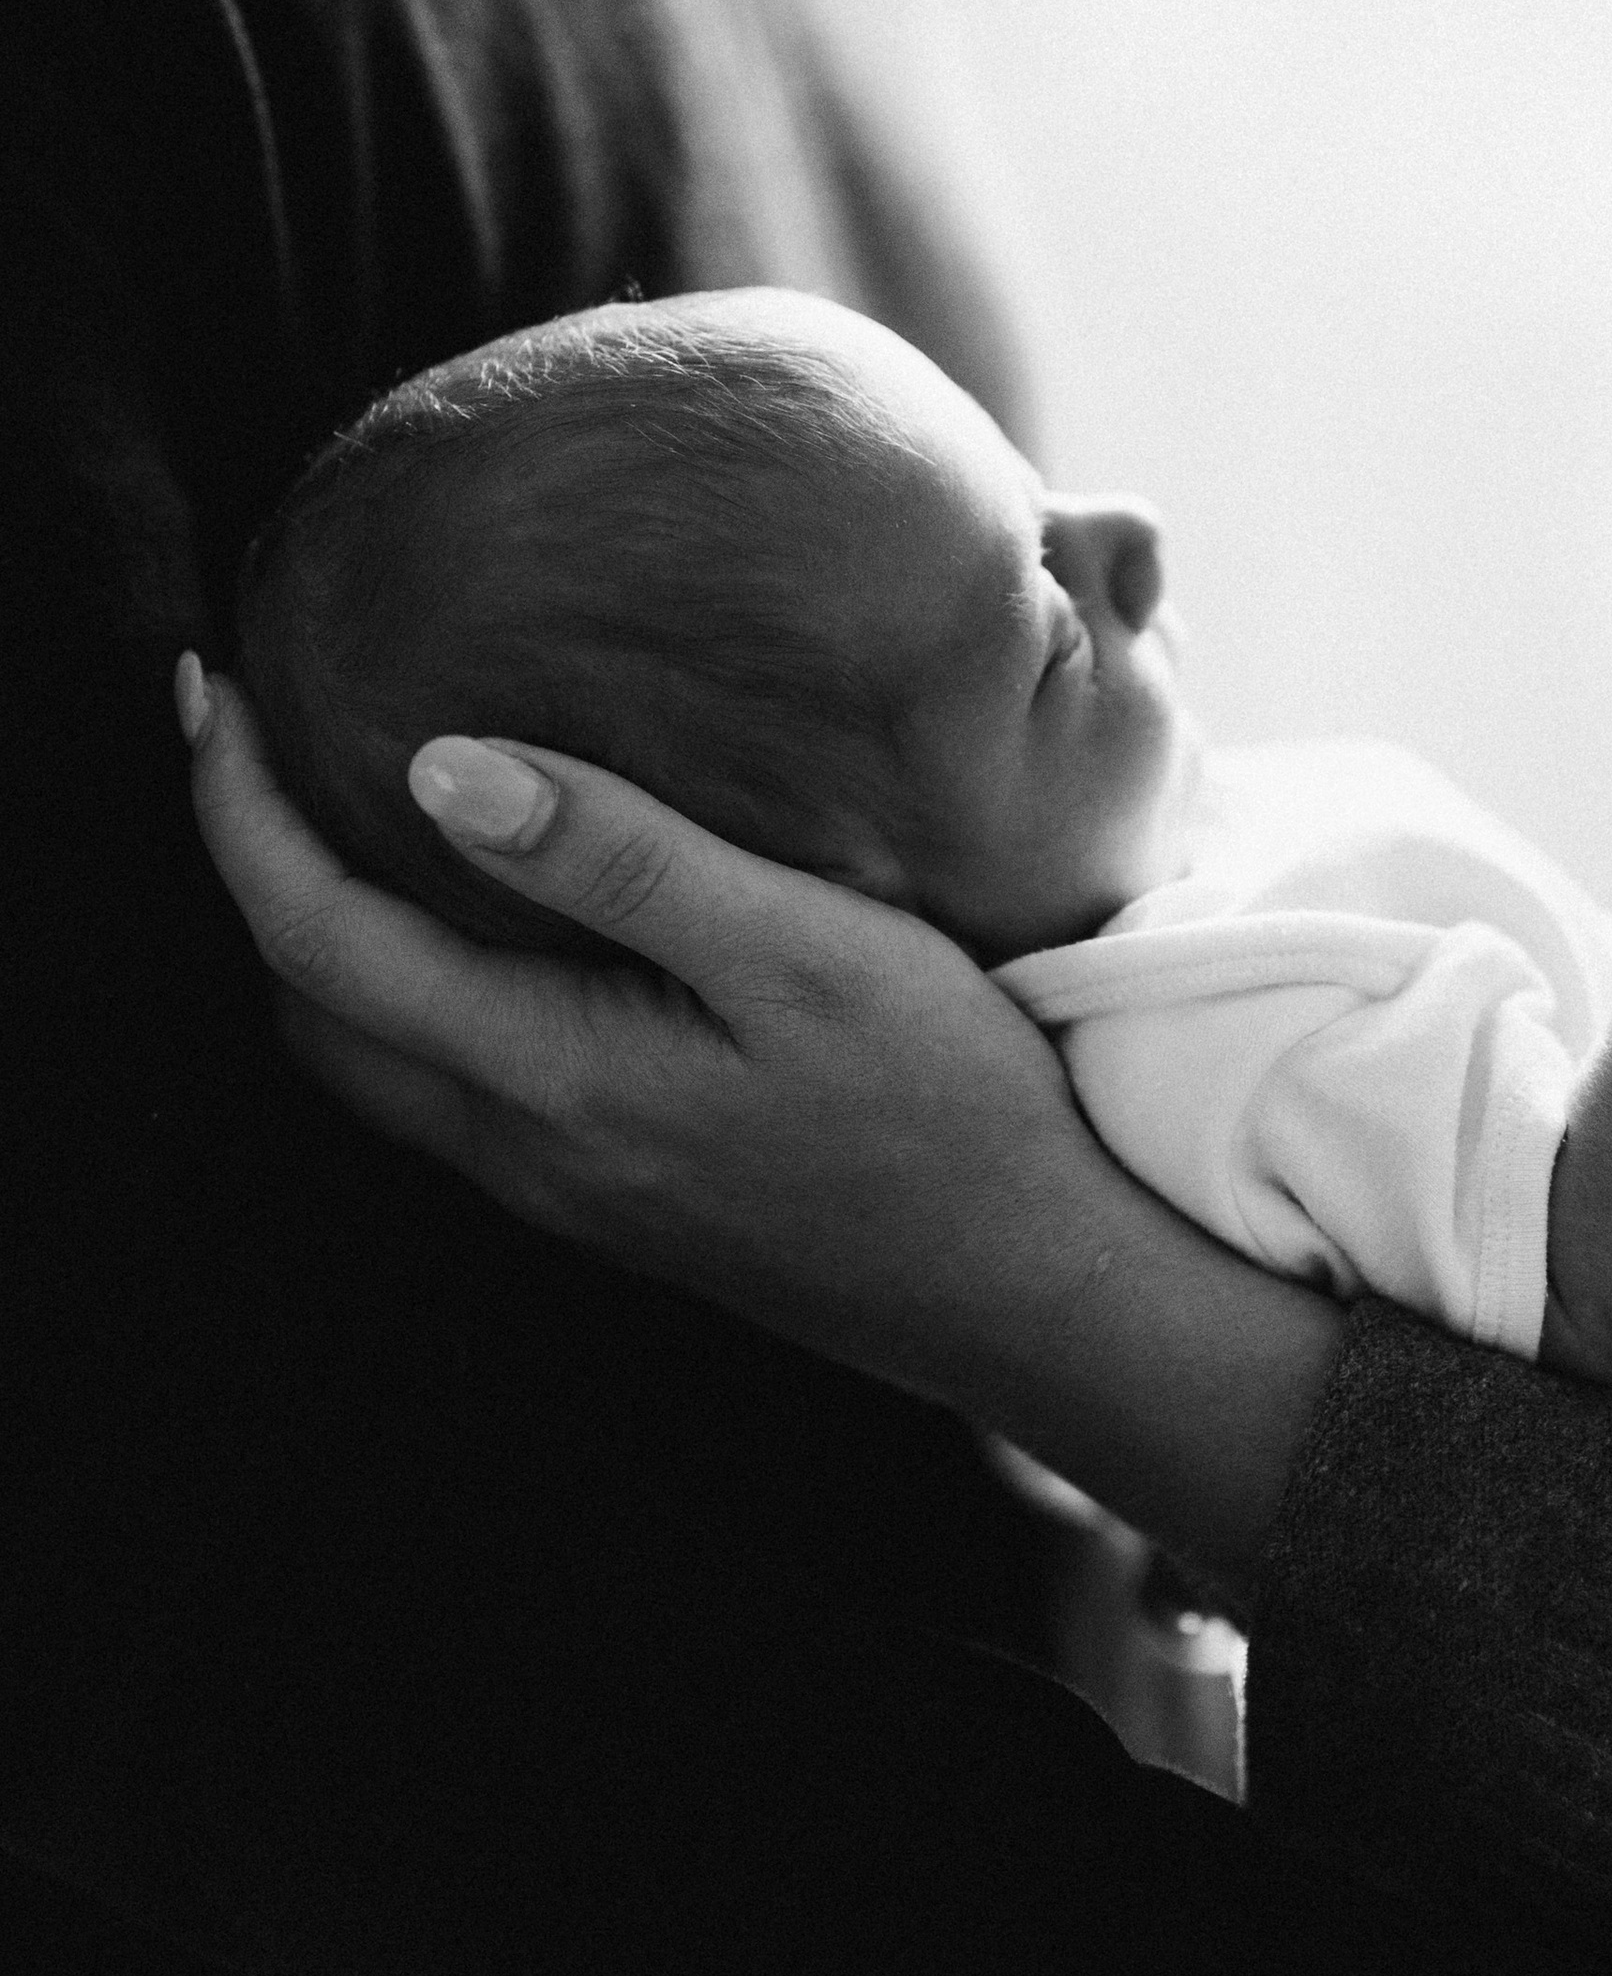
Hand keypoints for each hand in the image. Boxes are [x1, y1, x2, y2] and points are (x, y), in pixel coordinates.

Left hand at [179, 668, 1338, 1568]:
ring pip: (376, 1060)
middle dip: (253, 871)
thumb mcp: (805, 952)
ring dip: (326, 937)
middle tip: (260, 732)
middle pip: (310, 1014)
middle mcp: (528, 1152)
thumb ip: (624, 861)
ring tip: (346, 804)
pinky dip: (412, 987)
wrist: (1035, 1292)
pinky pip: (455, 1086)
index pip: (315, 941)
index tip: (212, 683)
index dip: (234, 813)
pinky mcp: (621, 1198)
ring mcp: (569, 1190)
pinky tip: (483, 912)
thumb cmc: (948, 1111)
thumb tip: (438, 769)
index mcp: (552, 1079)